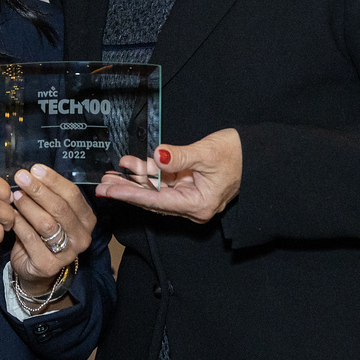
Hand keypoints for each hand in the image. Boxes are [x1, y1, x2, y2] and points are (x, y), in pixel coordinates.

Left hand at [9, 164, 95, 300]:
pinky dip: (20, 225)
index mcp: (86, 219)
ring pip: (47, 224)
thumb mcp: (50, 213)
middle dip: (39, 190)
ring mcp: (67, 253)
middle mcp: (81, 237)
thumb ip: (47, 196)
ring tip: (15, 195)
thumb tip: (31, 173)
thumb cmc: (43, 233)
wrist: (35, 268)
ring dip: (29, 206)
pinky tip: (11, 215)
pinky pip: (32, 240)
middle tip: (21, 177)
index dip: (53, 180)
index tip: (35, 168)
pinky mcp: (48, 265)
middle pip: (60, 208)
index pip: (72, 194)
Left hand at [95, 128, 241, 223]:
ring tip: (111, 174)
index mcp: (197, 205)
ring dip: (135, 180)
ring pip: (156, 190)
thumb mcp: (208, 153)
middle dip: (126, 190)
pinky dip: (149, 173)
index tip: (109, 192)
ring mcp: (190, 196)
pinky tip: (132, 165)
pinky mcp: (190, 186)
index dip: (130, 195)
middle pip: (152, 200)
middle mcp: (192, 206)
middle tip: (101, 186)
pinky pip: (165, 182)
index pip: (156, 202)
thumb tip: (158, 156)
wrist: (258, 155)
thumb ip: (181, 156)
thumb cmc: (238, 155)